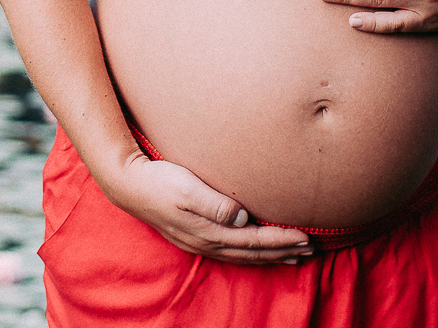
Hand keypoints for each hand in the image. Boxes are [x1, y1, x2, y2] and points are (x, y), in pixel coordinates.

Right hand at [98, 154, 313, 265]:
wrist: (127, 184)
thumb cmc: (158, 180)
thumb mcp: (186, 187)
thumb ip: (215, 204)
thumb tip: (243, 217)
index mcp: (209, 231)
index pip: (254, 240)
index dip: (282, 240)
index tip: (307, 237)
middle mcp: (207, 242)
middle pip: (253, 253)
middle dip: (283, 251)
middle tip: (310, 249)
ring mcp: (199, 242)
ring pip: (243, 256)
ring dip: (270, 256)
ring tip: (293, 256)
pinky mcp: (193, 236)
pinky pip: (231, 252)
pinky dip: (250, 255)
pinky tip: (256, 252)